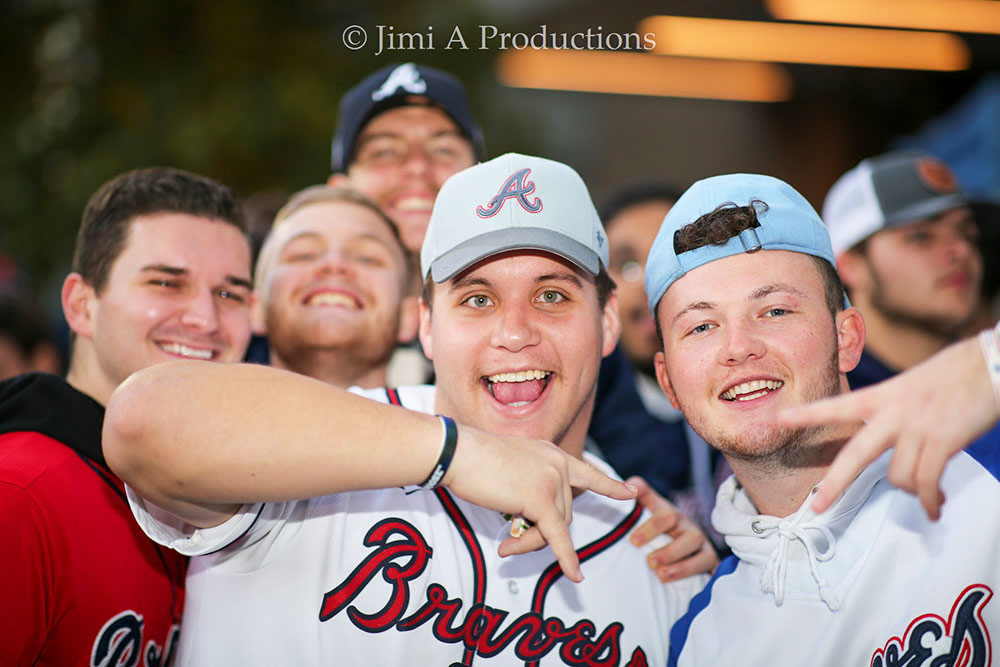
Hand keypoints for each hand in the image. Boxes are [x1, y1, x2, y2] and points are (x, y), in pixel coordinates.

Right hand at [442, 425, 637, 582]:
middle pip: (563, 512)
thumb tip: (531, 519)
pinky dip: (567, 558)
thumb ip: (529, 485)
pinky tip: (574, 576)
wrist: (457, 452)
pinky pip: (557, 537)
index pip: (587, 472)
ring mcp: (553, 481)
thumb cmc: (471, 459)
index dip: (609, 485)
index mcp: (551, 453)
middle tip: (510, 544)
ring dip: (532, 543)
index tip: (630, 492)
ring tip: (505, 549)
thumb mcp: (510, 468)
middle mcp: (558, 464)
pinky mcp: (541, 499)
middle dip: (540, 532)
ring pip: (555, 526)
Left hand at [626, 476, 717, 581]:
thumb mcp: (652, 506)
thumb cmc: (662, 522)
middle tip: (650, 562)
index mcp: (674, 516)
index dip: (651, 528)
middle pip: (689, 538)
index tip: (633, 542)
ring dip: (683, 567)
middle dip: (670, 551)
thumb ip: (642, 494)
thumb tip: (632, 484)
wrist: (685, 535)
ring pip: (703, 557)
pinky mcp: (711, 565)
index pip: (666, 517)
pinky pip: (716, 573)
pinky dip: (710, 580)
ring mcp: (704, 548)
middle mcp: (691, 530)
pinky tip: (698, 593)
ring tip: (662, 576)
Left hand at [778, 336, 998, 519]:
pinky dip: (931, 501)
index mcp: (884, 396)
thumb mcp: (914, 385)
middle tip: (817, 507)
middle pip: (855, 455)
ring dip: (912, 490)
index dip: (808, 414)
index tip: (781, 420)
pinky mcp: (942, 440)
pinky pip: (927, 483)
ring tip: (926, 494)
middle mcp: (894, 412)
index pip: (837, 405)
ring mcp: (917, 427)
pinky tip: (936, 508)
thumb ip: (897, 411)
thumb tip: (898, 442)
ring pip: (898, 477)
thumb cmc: (957, 374)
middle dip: (834, 485)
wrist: (991, 363)